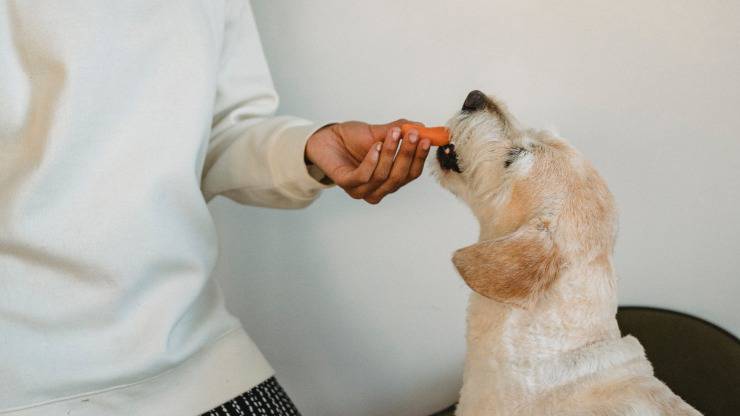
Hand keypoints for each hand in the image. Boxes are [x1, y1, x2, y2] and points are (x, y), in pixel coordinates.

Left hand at [305, 120, 430, 203]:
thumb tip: (423, 128)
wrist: (327, 137)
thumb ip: (401, 131)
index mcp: (390, 179)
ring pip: (383, 176)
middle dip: (408, 154)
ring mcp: (362, 190)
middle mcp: (378, 189)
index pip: (411, 173)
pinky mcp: (346, 184)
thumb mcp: (381, 132)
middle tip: (412, 134)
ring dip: (390, 153)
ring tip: (392, 133)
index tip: (426, 139)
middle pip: (399, 177)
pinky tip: (375, 146)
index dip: (420, 157)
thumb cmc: (354, 138)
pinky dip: (372, 161)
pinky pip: (364, 176)